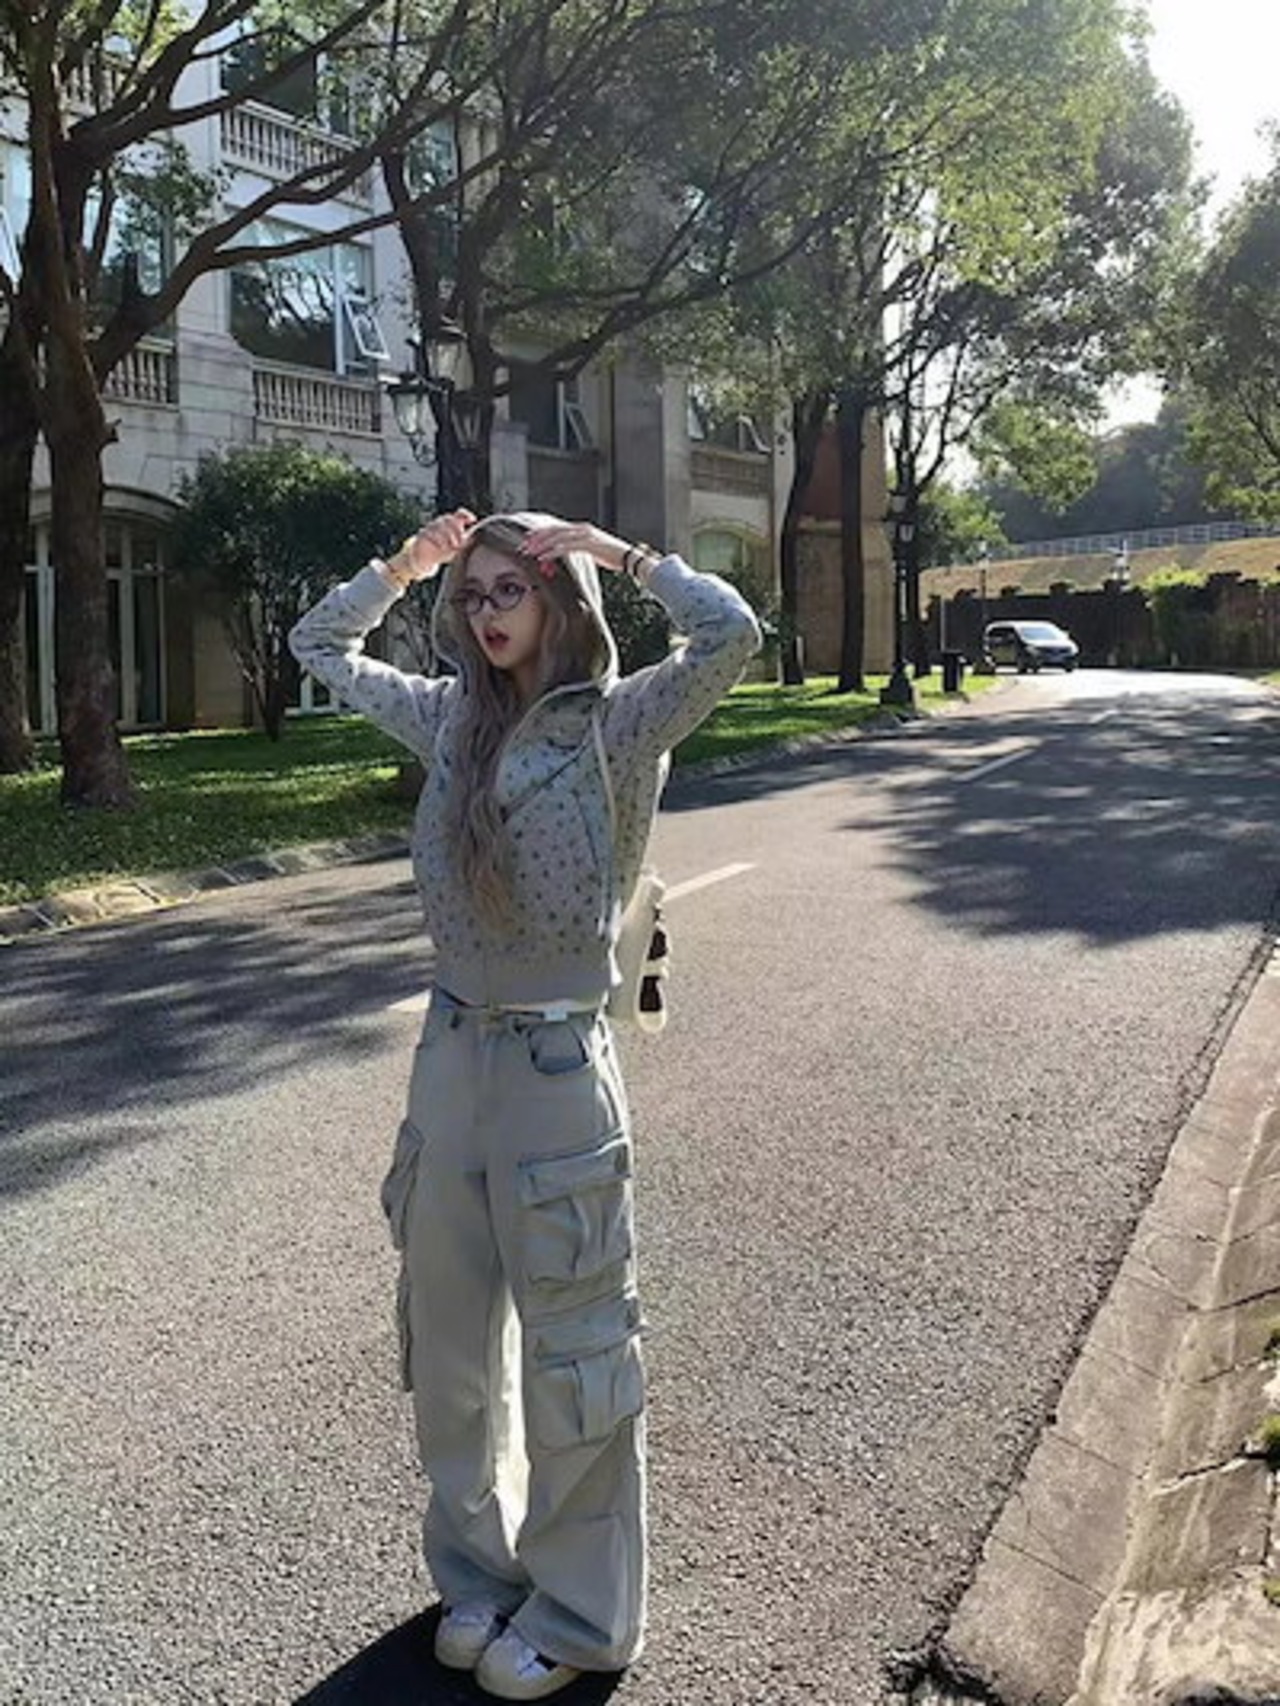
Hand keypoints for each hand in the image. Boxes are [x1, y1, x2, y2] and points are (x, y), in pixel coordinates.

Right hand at [397, 509, 476, 579]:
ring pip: (439, 525)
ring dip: (447, 535)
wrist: (425, 558)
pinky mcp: (422, 534)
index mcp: (451, 525)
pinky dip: (436, 539)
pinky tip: (441, 547)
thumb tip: (474, 539)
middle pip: (449, 519)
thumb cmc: (443, 551)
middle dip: (457, 529)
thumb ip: (464, 543)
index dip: (466, 515)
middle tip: (461, 541)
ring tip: (453, 546)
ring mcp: (431, 527)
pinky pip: (429, 532)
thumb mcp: (456, 549)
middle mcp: (441, 523)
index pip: (459, 514)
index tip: (473, 520)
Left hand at [517, 519, 631, 573]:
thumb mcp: (591, 551)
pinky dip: (552, 552)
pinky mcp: (588, 544)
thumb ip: (577, 550)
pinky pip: (566, 547)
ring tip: (529, 552)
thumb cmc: (612, 555)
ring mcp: (585, 535)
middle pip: (553, 531)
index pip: (556, 528)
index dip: (540, 533)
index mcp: (581, 529)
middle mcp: (581, 528)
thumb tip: (565, 556)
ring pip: (557, 538)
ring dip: (541, 545)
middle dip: (536, 539)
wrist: (629, 557)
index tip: (527, 540)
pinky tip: (543, 558)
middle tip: (522, 547)